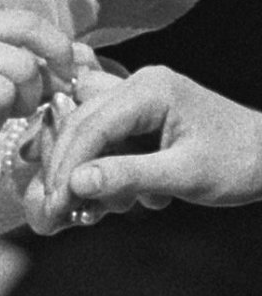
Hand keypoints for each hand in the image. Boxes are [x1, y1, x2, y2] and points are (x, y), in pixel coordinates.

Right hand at [43, 66, 261, 220]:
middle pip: (82, 125)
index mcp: (149, 90)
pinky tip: (121, 198)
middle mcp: (138, 85)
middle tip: (56, 211)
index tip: (55, 203)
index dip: (68, 166)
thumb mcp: (185, 175)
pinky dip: (107, 170)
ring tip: (89, 209)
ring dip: (87, 172)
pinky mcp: (143, 116)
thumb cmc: (239, 162)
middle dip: (68, 170)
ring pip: (91, 134)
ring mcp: (139, 98)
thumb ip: (128, 176)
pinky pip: (109, 140)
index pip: (91, 126)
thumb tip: (76, 183)